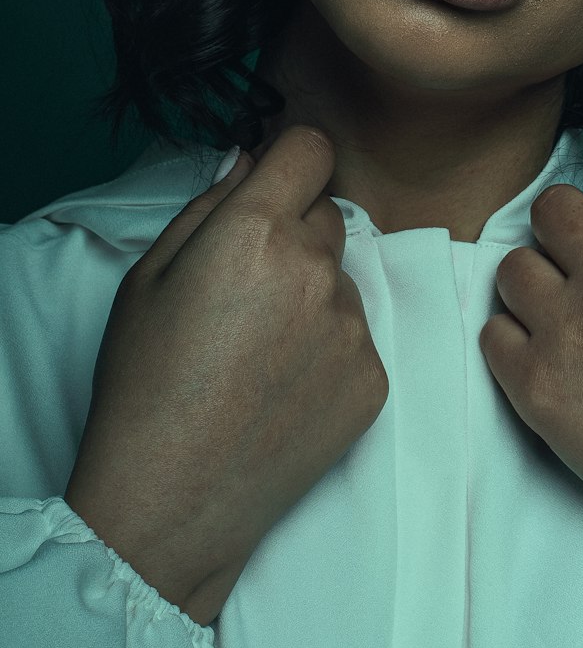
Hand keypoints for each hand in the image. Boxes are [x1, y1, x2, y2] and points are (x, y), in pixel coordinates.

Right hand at [64, 125, 388, 625]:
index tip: (276, 185)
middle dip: (294, 234)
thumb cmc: (144, 386)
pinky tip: (283, 389)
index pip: (311, 148)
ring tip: (259, 355)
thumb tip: (248, 162)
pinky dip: (328, 352)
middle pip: (327, 215)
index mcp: (254, 231)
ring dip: (312, 296)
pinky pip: (356, 337)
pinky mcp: (374, 377)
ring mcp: (352, 326)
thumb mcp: (148, 278)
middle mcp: (316, 268)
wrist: (172, 499)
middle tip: (248, 290)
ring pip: (341, 280)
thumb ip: (208, 207)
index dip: (290, 162)